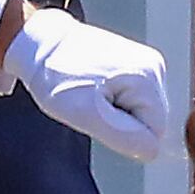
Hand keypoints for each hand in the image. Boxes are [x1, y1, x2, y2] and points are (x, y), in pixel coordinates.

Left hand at [0, 7, 174, 160]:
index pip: (155, 135)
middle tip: (91, 103)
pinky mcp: (135, 64)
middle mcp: (155, 67)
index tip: (98, 113)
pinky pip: (132, 99)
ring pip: (140, 112)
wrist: (39, 43)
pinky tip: (95, 87)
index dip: (124, 134)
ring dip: (116, 112)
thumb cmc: (57, 75)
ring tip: (90, 93)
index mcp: (148, 77)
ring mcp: (146, 63)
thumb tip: (152, 151)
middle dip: (121, 122)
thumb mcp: (86, 114)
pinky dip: (113, 100)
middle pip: (150, 123)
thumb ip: (125, 136)